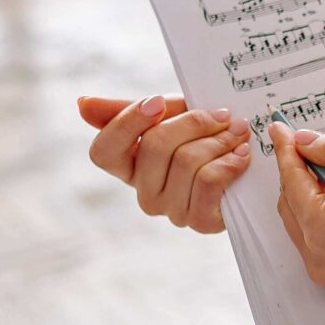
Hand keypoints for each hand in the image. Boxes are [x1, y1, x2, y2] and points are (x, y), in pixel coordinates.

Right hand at [78, 95, 251, 233]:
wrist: (242, 161)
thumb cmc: (200, 138)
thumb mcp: (167, 116)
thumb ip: (127, 110)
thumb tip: (82, 103)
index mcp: (127, 166)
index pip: (103, 150)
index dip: (127, 124)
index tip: (157, 102)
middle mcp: (142, 192)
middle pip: (154, 146)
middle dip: (194, 122)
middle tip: (223, 113)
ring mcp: (169, 210)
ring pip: (187, 161)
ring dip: (220, 139)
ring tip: (238, 130)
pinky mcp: (199, 222)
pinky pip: (209, 182)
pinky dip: (230, 161)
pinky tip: (242, 153)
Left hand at [269, 123, 324, 310]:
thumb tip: (307, 142)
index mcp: (320, 228)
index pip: (291, 179)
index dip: (286, 148)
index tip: (280, 126)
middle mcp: (317, 258)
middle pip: (293, 204)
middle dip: (302, 173)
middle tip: (320, 149)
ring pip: (307, 226)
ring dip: (318, 197)